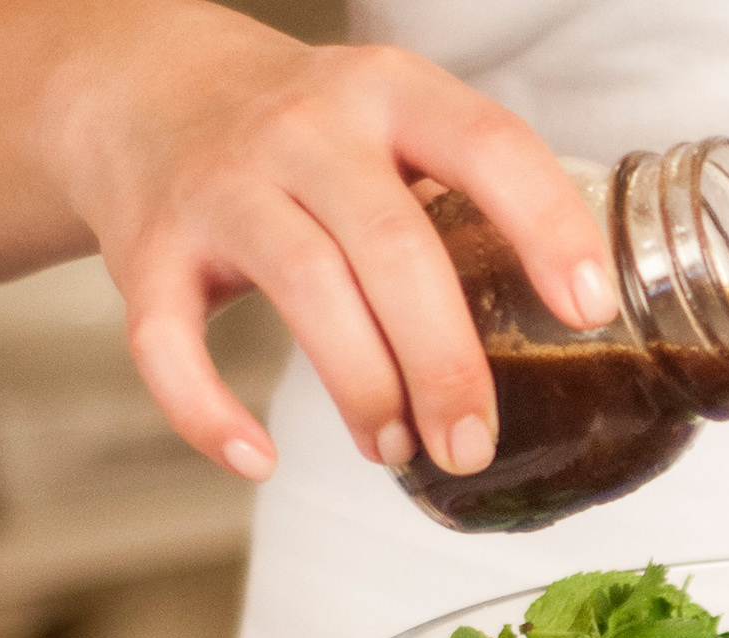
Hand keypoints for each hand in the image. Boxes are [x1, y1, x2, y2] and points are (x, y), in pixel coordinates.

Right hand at [45, 2, 617, 480]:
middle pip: (392, 246)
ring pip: (303, 287)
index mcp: (392, 93)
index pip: (487, 146)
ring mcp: (220, 185)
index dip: (546, 226)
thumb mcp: (394, 125)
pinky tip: (258, 459)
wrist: (138, 87)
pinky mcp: (146, 247)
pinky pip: (166, 340)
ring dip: (360, 387)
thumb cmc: (307, 138)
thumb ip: (467, 203)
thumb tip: (573, 333)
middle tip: (473, 445)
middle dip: (444, 361)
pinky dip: (208, 412)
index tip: (589, 311)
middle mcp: (305, 129)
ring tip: (396, 450)